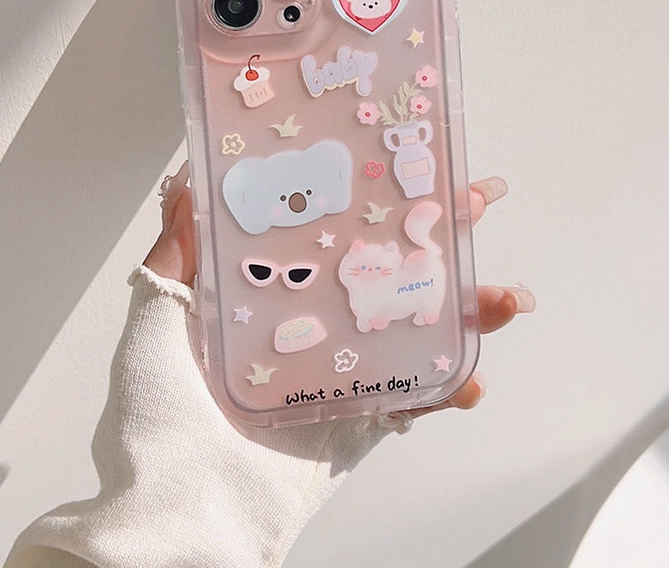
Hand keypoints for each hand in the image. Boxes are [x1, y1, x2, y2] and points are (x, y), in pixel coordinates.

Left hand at [144, 163, 534, 415]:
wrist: (177, 506)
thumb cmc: (159, 411)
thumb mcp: (160, 318)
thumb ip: (178, 254)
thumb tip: (191, 180)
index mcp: (281, 291)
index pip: (338, 231)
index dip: (377, 196)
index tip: (413, 161)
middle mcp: (320, 322)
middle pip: (392, 269)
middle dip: (443, 235)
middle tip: (481, 203)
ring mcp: (346, 369)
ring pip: (419, 329)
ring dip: (472, 310)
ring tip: (509, 299)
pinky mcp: (360, 417)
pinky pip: (414, 399)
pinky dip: (448, 391)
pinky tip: (472, 382)